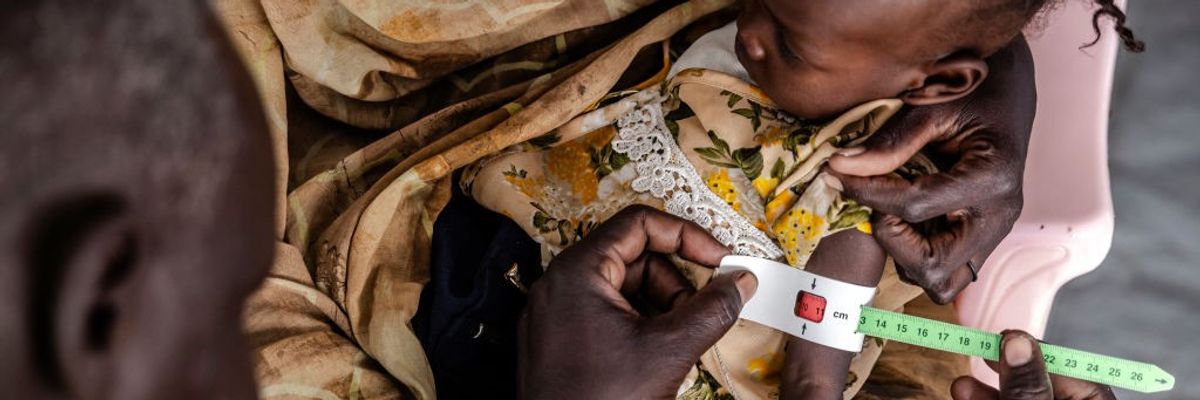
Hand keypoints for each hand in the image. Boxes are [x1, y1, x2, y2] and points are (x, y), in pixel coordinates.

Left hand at [518, 205, 757, 399]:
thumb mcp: (669, 350)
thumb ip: (712, 309)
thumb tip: (740, 283)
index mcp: (578, 272)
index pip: (639, 223)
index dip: (687, 236)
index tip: (720, 260)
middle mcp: (560, 285)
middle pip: (633, 257)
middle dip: (675, 282)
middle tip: (704, 310)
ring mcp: (557, 314)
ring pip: (622, 289)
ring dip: (661, 307)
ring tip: (679, 340)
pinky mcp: (561, 340)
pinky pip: (607, 314)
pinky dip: (640, 325)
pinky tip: (657, 354)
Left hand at [825, 36, 1036, 303]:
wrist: (1011, 85)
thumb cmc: (977, 87)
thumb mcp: (933, 105)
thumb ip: (890, 142)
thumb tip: (842, 167)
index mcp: (992, 179)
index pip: (915, 208)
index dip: (867, 193)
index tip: (836, 174)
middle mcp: (999, 216)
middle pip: (934, 268)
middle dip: (893, 242)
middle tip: (877, 203)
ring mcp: (995, 231)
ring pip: (942, 281)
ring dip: (906, 255)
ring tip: (893, 211)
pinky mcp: (984, 235)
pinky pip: (948, 268)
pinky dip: (918, 253)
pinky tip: (906, 216)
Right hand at [951, 331, 1116, 399]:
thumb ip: (1027, 385)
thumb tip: (1018, 341)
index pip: (1069, 369)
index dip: (1032, 350)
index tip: (1002, 336)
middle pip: (1044, 383)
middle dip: (1005, 369)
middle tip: (978, 351)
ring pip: (1023, 399)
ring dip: (987, 391)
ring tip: (960, 387)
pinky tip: (968, 398)